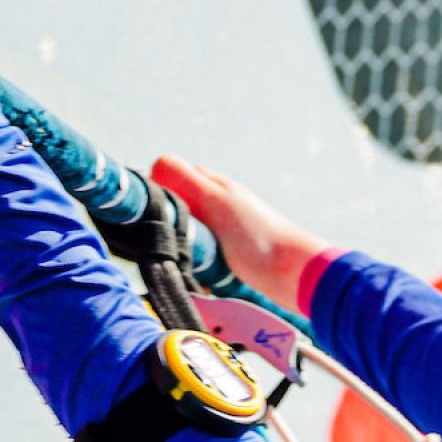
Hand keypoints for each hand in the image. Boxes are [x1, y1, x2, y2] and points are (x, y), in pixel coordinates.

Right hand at [150, 155, 330, 308]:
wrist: (296, 274)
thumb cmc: (258, 238)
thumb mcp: (217, 202)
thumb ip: (187, 182)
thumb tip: (156, 164)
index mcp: (216, 187)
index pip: (172, 176)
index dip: (156, 191)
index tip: (146, 213)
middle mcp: (221, 204)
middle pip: (179, 206)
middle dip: (167, 222)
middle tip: (163, 241)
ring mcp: (228, 231)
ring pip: (190, 233)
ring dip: (183, 247)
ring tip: (182, 260)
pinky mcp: (233, 256)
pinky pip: (204, 257)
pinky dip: (198, 266)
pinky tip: (199, 277)